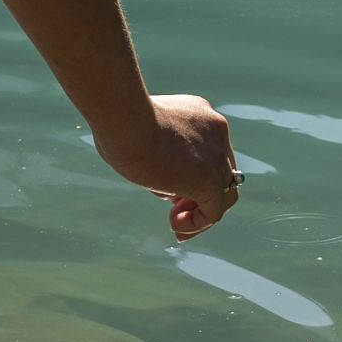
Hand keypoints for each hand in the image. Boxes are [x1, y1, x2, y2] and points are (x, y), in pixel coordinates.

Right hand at [95, 93, 240, 240]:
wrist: (126, 119)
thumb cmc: (118, 122)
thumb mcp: (136, 131)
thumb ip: (149, 147)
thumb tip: (141, 162)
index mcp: (198, 115)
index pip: (204, 150)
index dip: (188, 172)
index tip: (167, 188)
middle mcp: (215, 131)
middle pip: (218, 170)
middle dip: (196, 194)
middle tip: (173, 211)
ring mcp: (217, 155)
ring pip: (223, 192)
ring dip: (199, 212)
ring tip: (175, 224)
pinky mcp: (211, 180)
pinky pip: (215, 211)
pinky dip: (197, 223)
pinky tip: (175, 226)